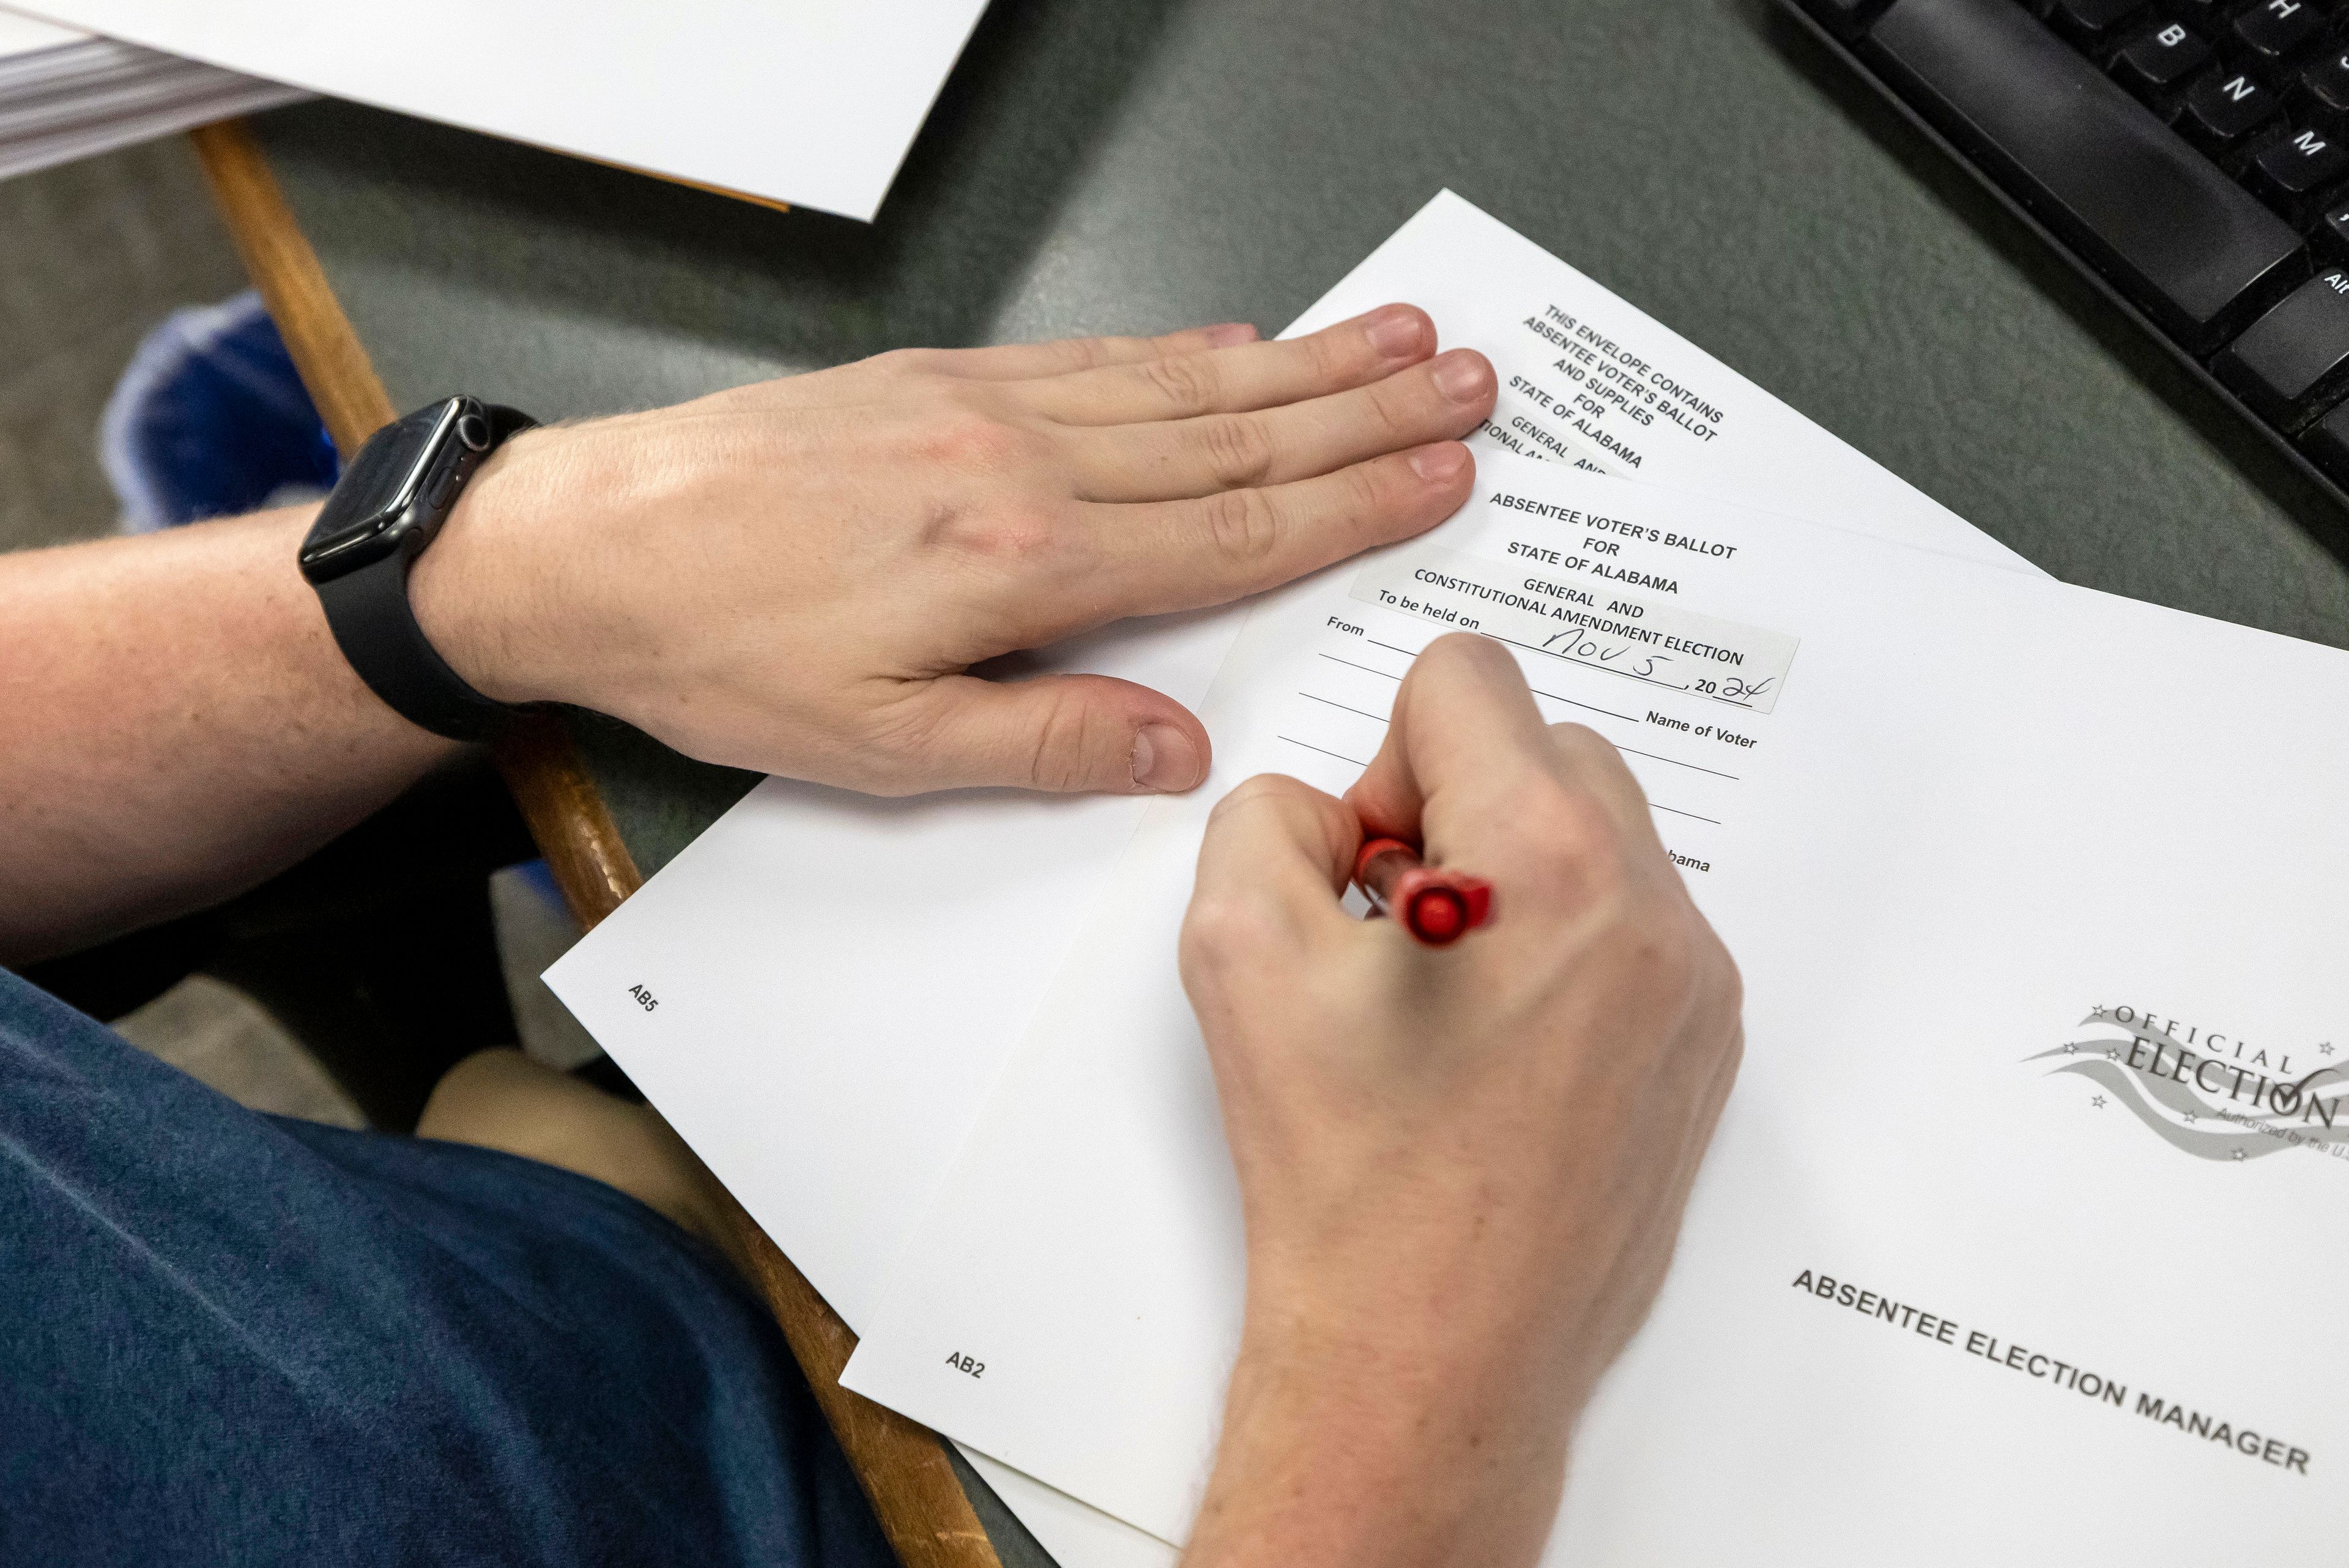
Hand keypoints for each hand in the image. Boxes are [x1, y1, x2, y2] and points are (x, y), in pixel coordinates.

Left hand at [412, 308, 1494, 794]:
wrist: (585, 546)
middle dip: (1364, 412)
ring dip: (1297, 364)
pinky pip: (1091, 356)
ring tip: (1389, 340)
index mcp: (1025, 562)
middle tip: (1465, 380)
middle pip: (1234, 436)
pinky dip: (1178, 347)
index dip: (1353, 504)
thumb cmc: (720, 651)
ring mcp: (979, 404)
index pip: (1234, 531)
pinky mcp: (935, 376)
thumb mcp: (886, 750)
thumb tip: (1177, 751)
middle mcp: (1019, 462)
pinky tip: (1231, 339)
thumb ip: (1046, 743)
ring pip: (1178, 384)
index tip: (1443, 473)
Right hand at [1176, 635, 1742, 1567]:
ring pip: (1596, 833)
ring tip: (1443, 993)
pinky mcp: (1705, 1047)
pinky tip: (1494, 1044)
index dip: (1381, 756)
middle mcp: (1648, 909)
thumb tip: (1336, 814)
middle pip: (1544, 745)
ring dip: (1512, 871)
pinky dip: (1560, 944)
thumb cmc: (1345, 1179)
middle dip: (1453, 804)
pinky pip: (1632, 924)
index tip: (1363, 866)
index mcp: (1546, 860)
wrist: (1430, 1352)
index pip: (1466, 677)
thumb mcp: (1234, 947)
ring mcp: (1693, 985)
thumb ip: (1268, 814)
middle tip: (1390, 925)